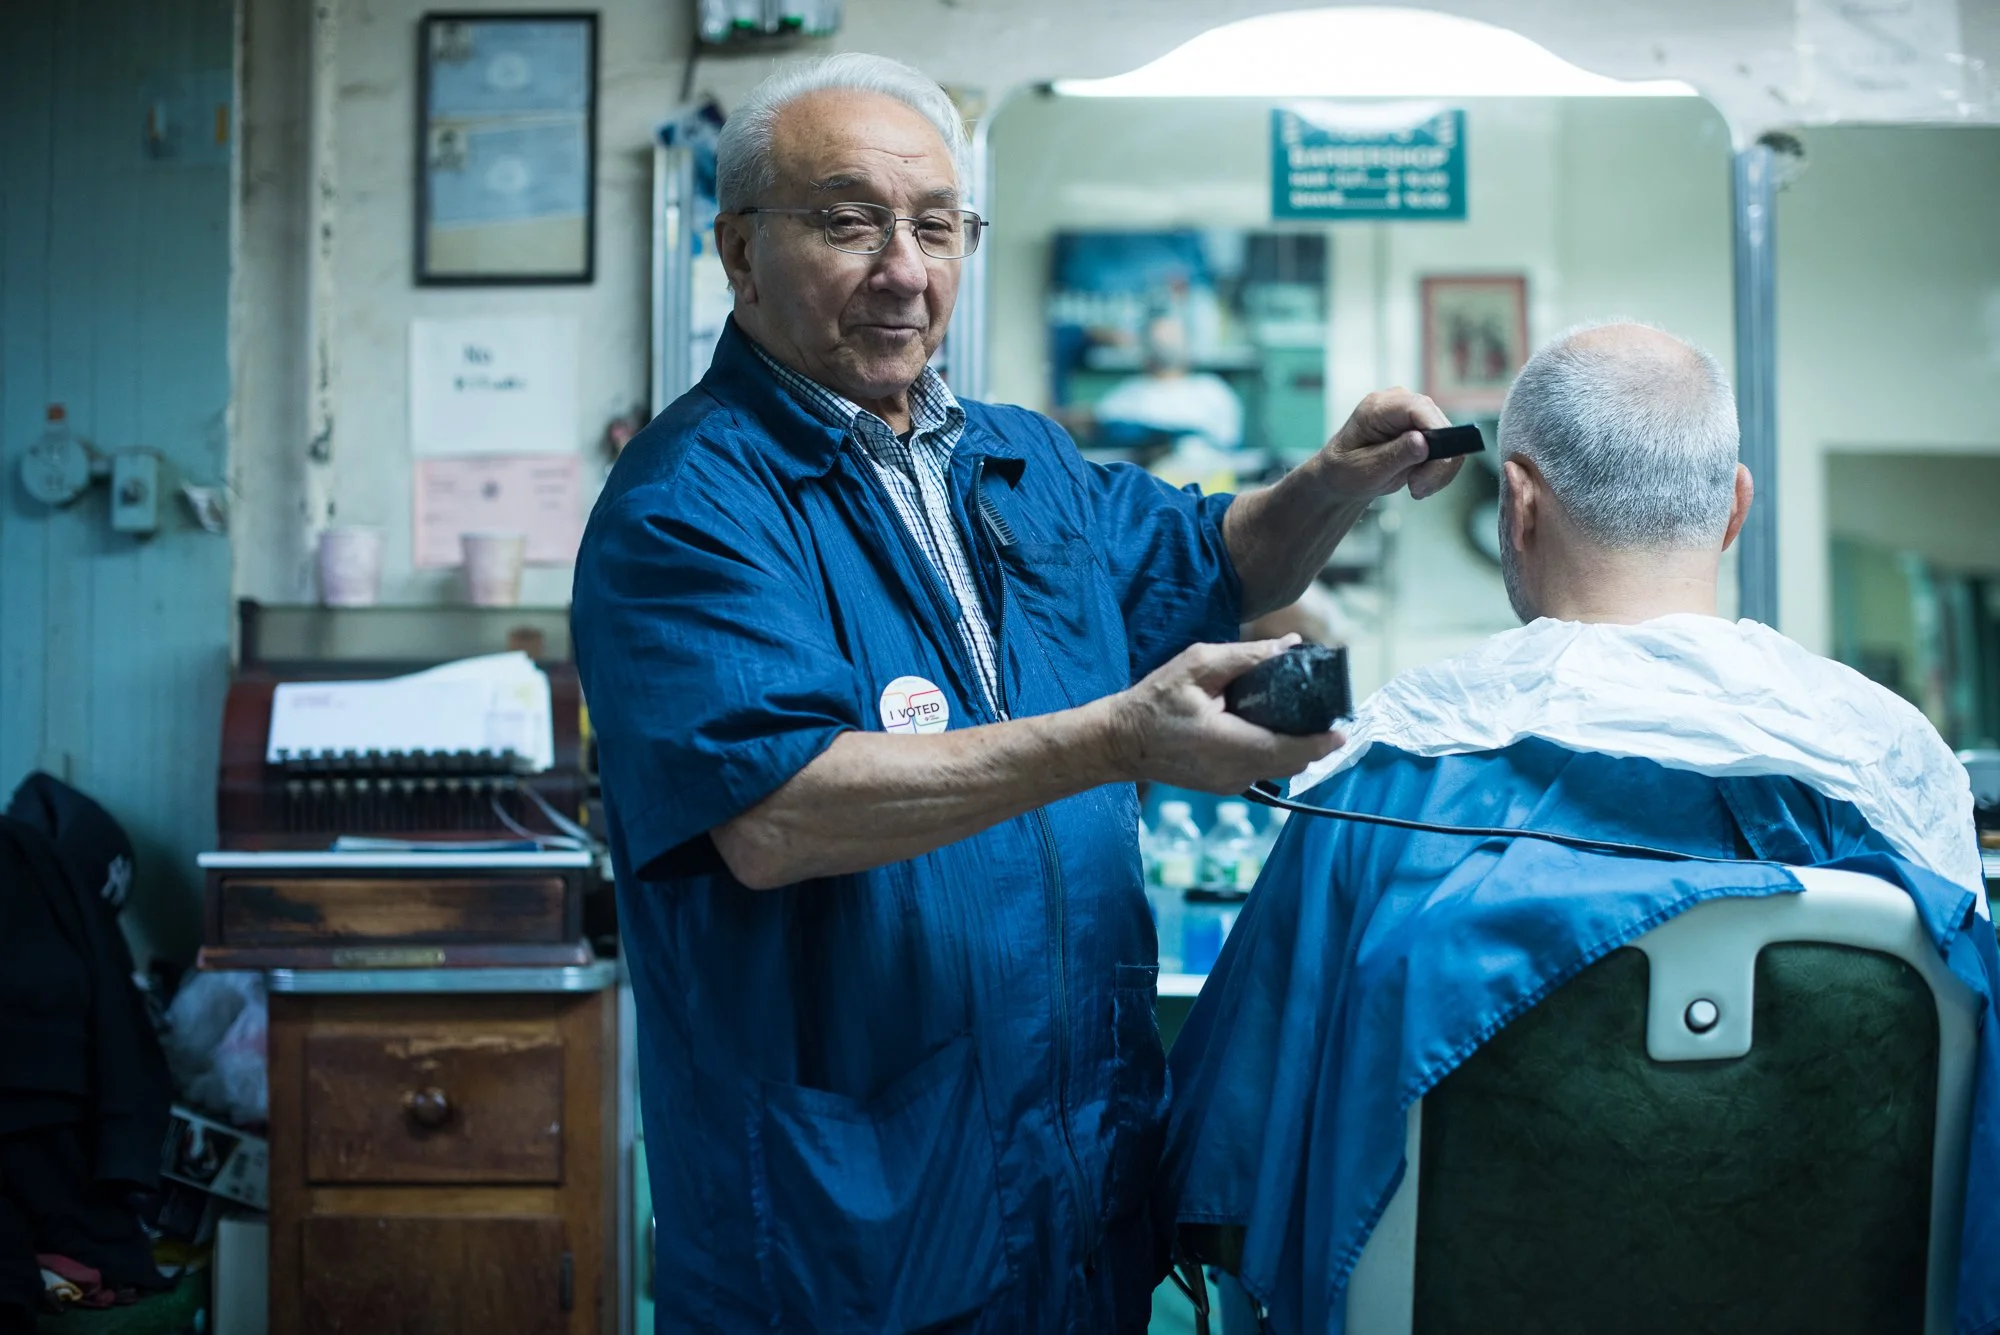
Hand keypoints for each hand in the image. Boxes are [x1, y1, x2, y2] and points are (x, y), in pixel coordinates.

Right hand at [1100, 637, 1342, 793]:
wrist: (1121, 742)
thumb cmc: (1154, 701)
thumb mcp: (1197, 666)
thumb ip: (1245, 656)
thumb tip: (1289, 646)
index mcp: (1227, 743)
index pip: (1289, 750)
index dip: (1321, 742)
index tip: (1342, 729)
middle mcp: (1233, 772)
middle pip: (1293, 763)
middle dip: (1315, 742)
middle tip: (1326, 714)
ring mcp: (1229, 784)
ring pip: (1280, 770)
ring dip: (1297, 749)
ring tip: (1303, 719)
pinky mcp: (1225, 786)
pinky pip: (1263, 771)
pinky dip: (1276, 753)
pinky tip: (1271, 730)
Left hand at [1306, 388, 1461, 502]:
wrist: (1341, 478)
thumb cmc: (1344, 470)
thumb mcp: (1364, 469)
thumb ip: (1394, 455)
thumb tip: (1423, 442)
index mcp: (1378, 407)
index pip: (1420, 408)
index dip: (1436, 433)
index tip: (1434, 465)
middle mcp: (1400, 404)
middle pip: (1440, 424)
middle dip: (1438, 462)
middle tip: (1418, 488)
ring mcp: (1414, 416)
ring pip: (1450, 440)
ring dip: (1439, 471)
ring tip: (1416, 488)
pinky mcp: (1424, 431)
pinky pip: (1447, 450)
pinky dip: (1438, 471)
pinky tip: (1419, 482)